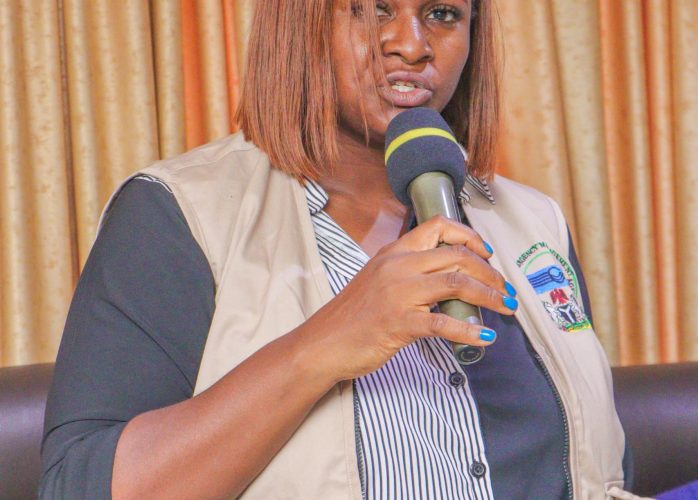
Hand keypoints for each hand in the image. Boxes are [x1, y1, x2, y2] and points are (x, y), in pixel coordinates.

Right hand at [295, 215, 517, 382]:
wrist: (324, 343)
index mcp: (394, 252)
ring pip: (458, 283)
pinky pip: (444, 324)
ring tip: (505, 307)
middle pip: (457, 256)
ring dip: (489, 295)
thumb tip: (448, 278)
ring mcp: (399, 293)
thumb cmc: (352, 315)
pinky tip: (484, 336)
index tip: (486, 253)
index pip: (438, 226)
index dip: (469, 236)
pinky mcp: (400, 323)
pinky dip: (470, 331)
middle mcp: (398, 266)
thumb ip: (408, 272)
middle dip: (491, 273)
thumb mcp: (378, 280)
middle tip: (505, 290)